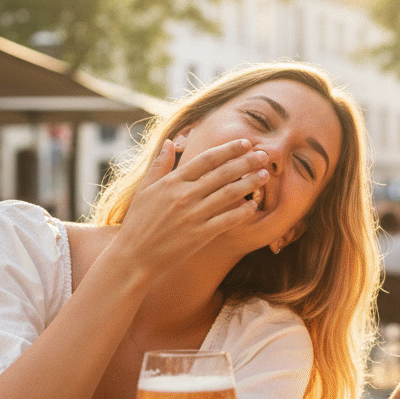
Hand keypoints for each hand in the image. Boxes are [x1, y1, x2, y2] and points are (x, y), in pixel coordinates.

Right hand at [114, 138, 270, 268]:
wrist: (134, 256)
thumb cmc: (138, 222)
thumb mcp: (144, 190)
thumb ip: (159, 165)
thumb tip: (170, 142)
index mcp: (173, 181)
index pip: (207, 159)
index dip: (229, 149)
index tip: (245, 143)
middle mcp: (185, 195)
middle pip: (223, 173)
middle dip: (246, 162)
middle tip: (264, 155)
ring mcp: (193, 215)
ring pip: (229, 194)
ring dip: (250, 182)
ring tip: (266, 175)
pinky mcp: (200, 235)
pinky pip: (226, 220)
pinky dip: (242, 212)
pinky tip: (254, 205)